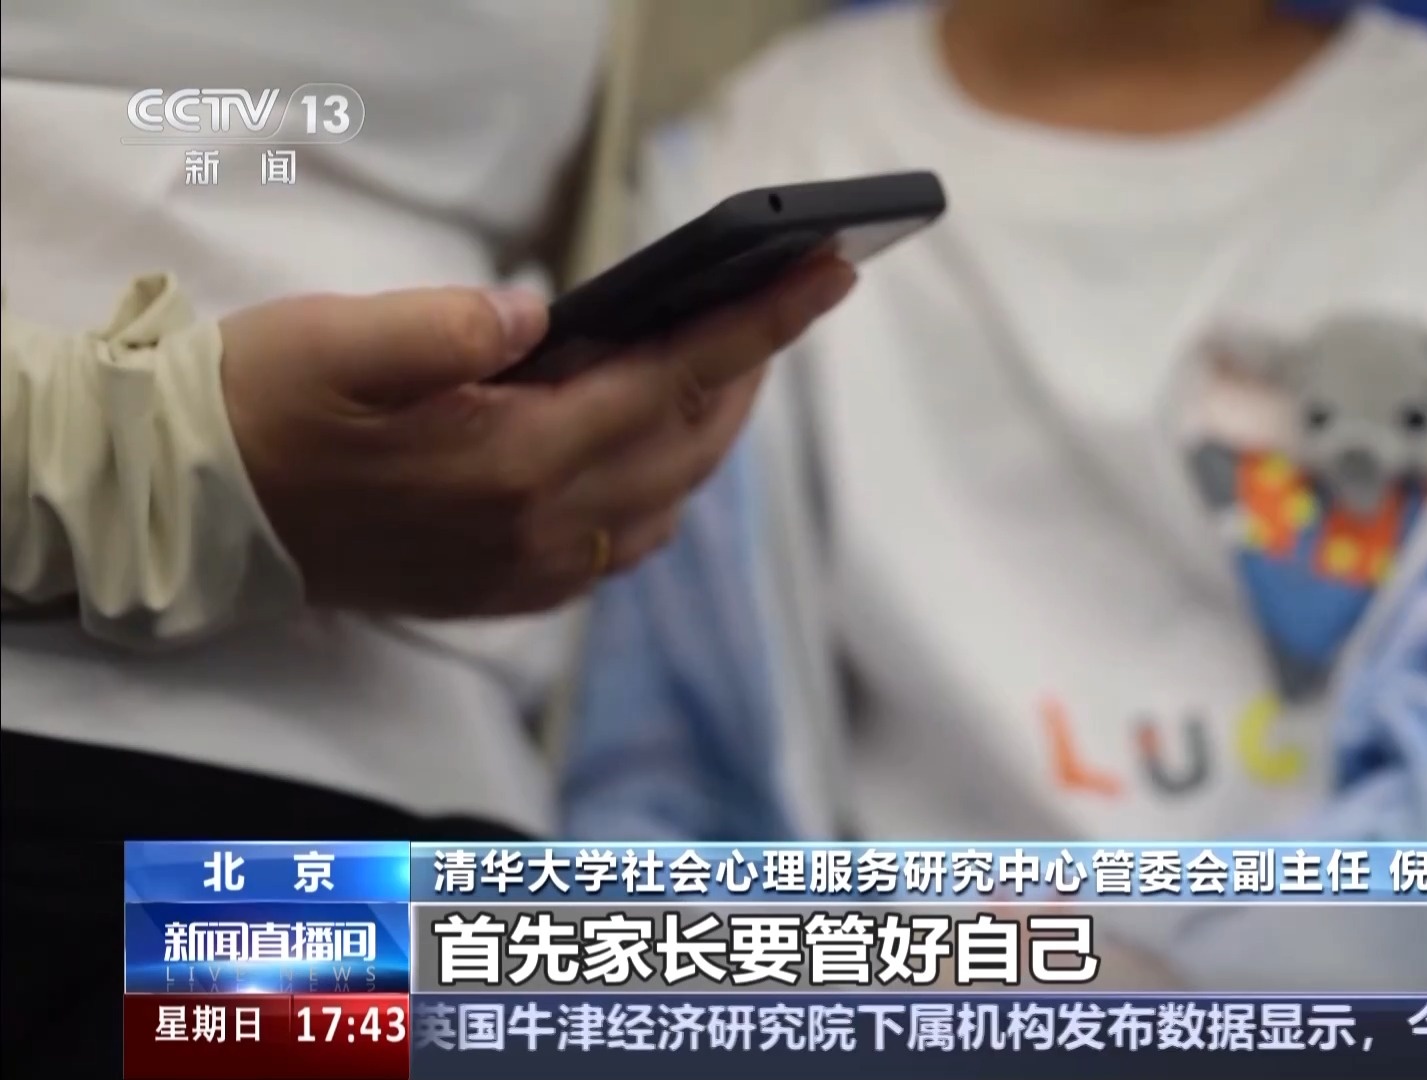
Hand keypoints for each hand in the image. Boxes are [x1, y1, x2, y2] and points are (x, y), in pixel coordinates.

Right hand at [219, 257, 854, 616]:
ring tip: (725, 360)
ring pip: (669, 500)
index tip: (829, 275)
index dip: (761, 324)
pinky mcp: (507, 591)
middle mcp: (540, 530)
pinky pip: (624, 547)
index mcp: (512, 462)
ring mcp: (529, 572)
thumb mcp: (339, 340)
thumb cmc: (261, 409)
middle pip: (690, 442)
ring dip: (710, 430)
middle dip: (747, 368)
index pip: (673, 379)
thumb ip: (447, 327)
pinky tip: (656, 446)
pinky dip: (664, 489)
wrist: (195, 514)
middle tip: (783, 299)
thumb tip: (538, 317)